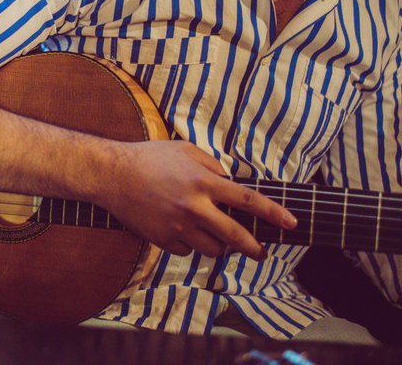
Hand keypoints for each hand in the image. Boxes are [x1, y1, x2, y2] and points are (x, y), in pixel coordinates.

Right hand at [104, 140, 297, 260]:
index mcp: (202, 182)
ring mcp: (177, 226)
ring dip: (217, 245)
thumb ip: (211, 165)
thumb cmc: (149, 157)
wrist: (111, 174)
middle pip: (234, 236)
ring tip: (210, 234)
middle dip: (254, 247)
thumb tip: (229, 182)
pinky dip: (188, 244)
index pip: (247, 200)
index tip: (290, 223)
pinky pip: (185, 251)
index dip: (273, 213)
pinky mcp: (161, 239)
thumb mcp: (184, 149)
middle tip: (261, 252)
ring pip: (211, 249)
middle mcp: (193, 207)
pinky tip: (179, 230)